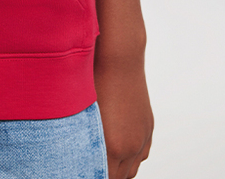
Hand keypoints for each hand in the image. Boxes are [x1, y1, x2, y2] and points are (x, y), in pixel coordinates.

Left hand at [94, 52, 152, 178]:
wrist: (119, 58)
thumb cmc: (95, 80)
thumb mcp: (83, 114)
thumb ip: (83, 141)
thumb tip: (77, 153)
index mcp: (114, 148)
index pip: (104, 177)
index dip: (93, 173)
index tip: (82, 168)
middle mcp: (132, 147)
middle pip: (119, 177)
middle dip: (106, 173)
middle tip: (90, 165)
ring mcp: (143, 137)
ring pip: (132, 168)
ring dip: (119, 168)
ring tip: (103, 161)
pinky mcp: (148, 127)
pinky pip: (142, 153)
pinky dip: (131, 157)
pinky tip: (118, 150)